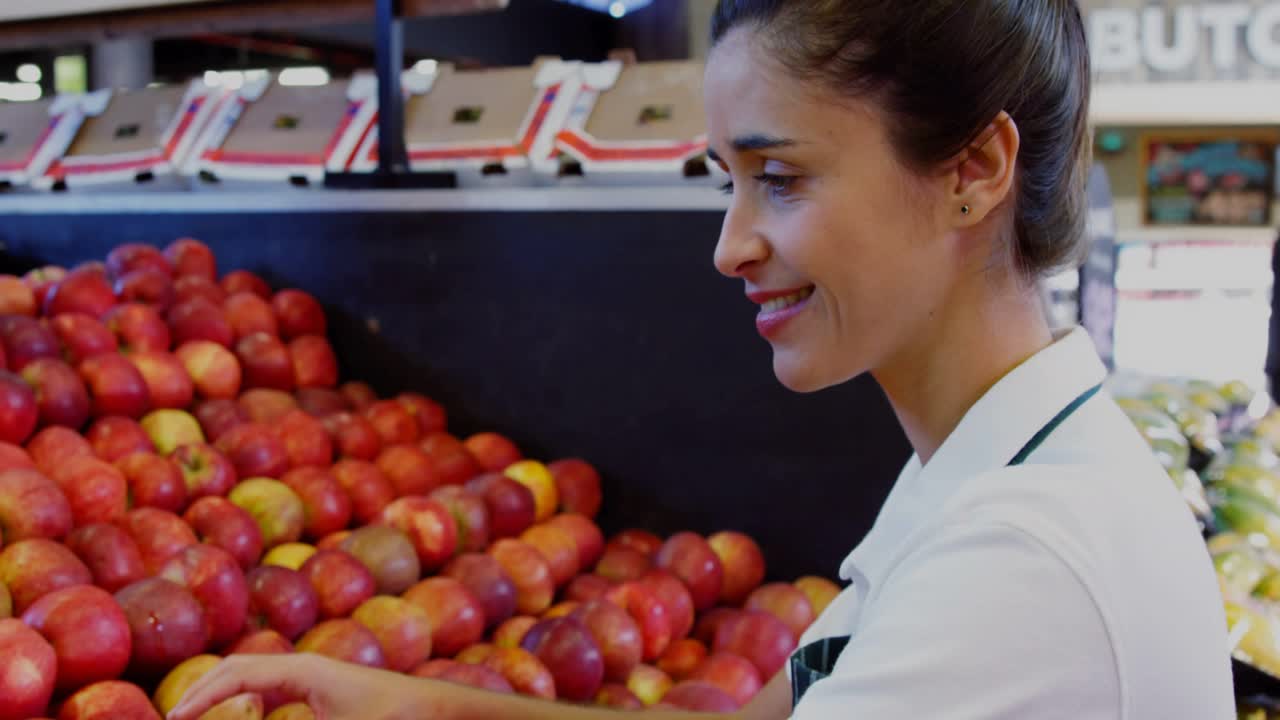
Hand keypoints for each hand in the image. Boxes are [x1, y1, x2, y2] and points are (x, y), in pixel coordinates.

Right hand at [167, 653, 435, 719]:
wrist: (432, 709)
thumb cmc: (390, 718)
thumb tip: (249, 719)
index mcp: (302, 670)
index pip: (237, 675)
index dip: (202, 697)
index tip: (174, 719)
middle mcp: (304, 666)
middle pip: (239, 668)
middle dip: (204, 689)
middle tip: (175, 716)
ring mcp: (313, 674)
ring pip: (253, 675)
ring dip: (224, 691)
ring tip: (195, 713)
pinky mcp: (322, 687)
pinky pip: (272, 687)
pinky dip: (248, 697)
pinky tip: (243, 714)